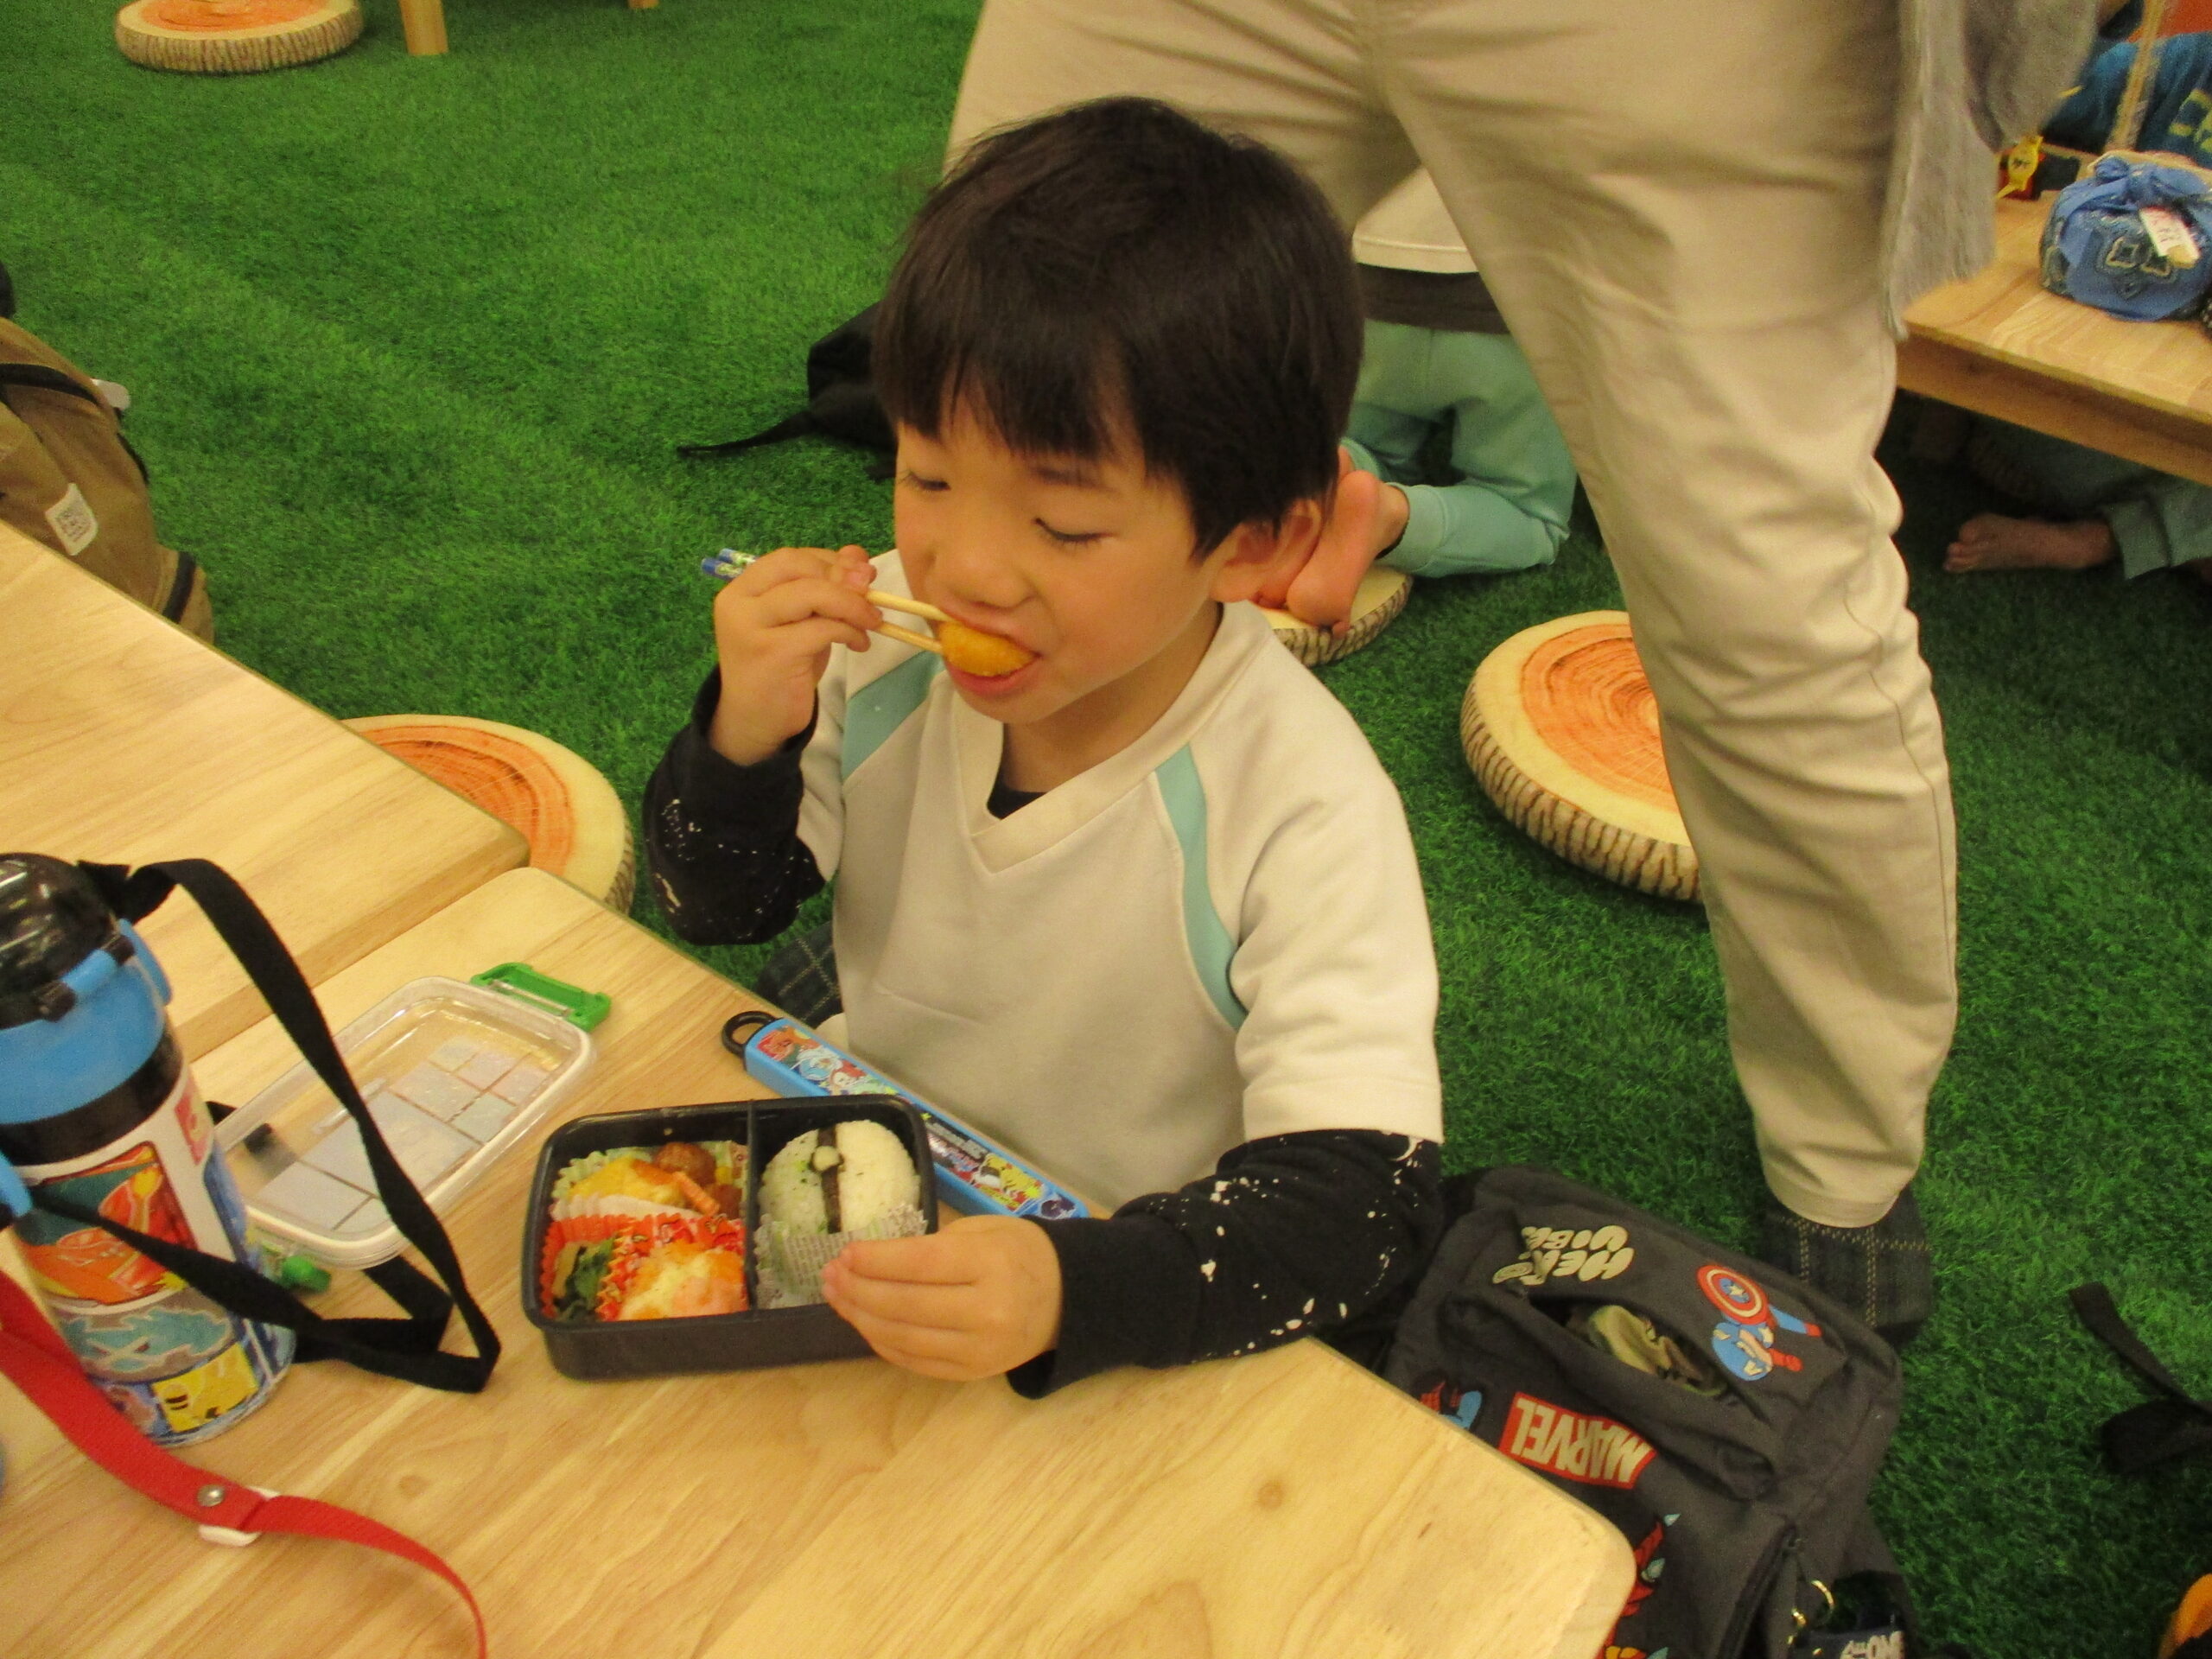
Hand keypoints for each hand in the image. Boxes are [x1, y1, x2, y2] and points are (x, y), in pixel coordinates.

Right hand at [706, 544, 879, 764]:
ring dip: (853, 604)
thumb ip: (823, 588)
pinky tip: (858, 644)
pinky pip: (823, 628)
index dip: (829, 560)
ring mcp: (751, 627)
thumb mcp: (803, 620)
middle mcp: (739, 602)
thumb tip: (857, 555)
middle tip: (872, 593)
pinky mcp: (771, 653)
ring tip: (871, 621)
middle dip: (843, 577)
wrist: (755, 719)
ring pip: (813, 594)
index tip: (860, 573)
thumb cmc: (780, 666)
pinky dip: (850, 631)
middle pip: (799, 569)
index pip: (788, 558)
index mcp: (742, 588)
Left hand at [819, 1215, 1062, 1380]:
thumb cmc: (1020, 1254)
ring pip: (903, 1337)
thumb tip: (871, 1261)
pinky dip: (882, 1341)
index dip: (875, 1260)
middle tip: (830, 1274)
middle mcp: (987, 1311)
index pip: (920, 1264)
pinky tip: (864, 1321)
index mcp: (992, 1264)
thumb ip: (934, 1244)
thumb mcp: (985, 1230)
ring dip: (861, 1317)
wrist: (1066, 1300)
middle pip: (905, 1304)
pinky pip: (914, 1360)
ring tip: (837, 1296)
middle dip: (859, 1289)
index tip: (846, 1252)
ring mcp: (979, 1349)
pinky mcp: (971, 1373)